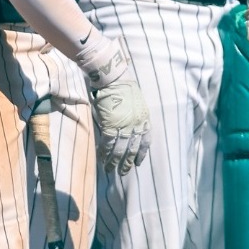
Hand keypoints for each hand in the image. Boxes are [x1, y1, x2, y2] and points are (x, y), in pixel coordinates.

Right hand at [81, 41, 149, 173]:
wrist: (112, 77)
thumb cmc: (122, 85)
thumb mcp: (134, 101)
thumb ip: (132, 116)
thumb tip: (125, 128)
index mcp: (144, 118)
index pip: (145, 140)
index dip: (141, 153)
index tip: (138, 162)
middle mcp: (137, 124)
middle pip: (133, 148)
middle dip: (128, 161)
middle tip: (123, 172)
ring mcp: (124, 125)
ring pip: (120, 149)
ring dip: (115, 161)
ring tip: (111, 170)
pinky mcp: (111, 124)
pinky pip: (108, 143)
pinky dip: (105, 152)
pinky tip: (102, 159)